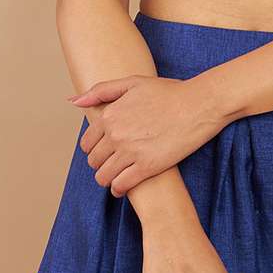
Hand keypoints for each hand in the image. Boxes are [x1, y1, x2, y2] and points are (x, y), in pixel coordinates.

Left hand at [67, 74, 223, 196]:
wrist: (199, 104)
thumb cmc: (169, 92)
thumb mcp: (133, 83)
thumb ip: (101, 91)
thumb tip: (73, 101)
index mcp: (110, 115)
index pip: (87, 143)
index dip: (95, 148)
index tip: (106, 149)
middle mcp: (116, 134)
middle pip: (94, 161)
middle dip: (101, 163)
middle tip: (113, 162)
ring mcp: (131, 152)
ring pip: (104, 177)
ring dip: (108, 178)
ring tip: (118, 175)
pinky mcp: (148, 167)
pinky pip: (122, 186)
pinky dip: (119, 189)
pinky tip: (124, 186)